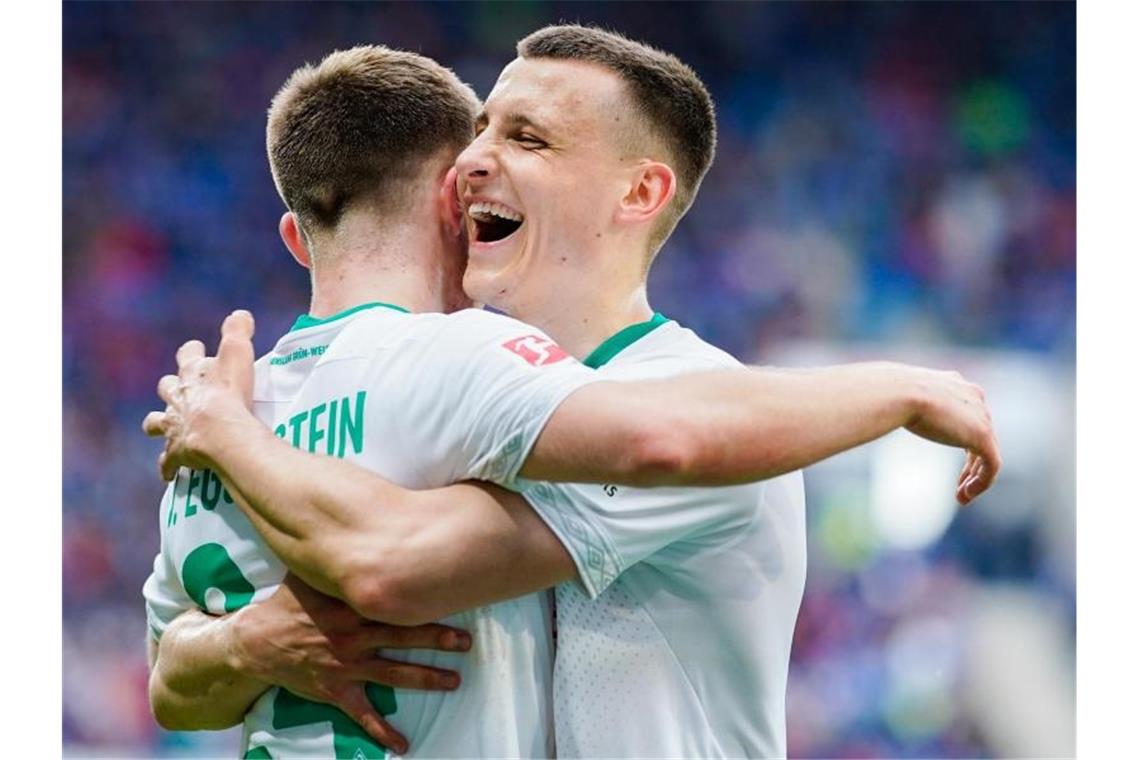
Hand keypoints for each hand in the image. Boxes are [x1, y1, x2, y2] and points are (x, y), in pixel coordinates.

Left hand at [143, 310, 257, 479]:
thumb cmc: (230, 394)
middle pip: (166, 388)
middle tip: (177, 388)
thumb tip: (240, 313)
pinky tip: (169, 472)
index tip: (194, 348)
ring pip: (157, 423)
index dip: (191, 352)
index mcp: (191, 376)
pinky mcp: (176, 454)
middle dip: (170, 387)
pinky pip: (168, 462)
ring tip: (164, 428)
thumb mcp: (237, 355)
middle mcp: (177, 400)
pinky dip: (169, 466)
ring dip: (160, 424)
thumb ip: (238, 332)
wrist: (219, 433)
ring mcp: (174, 428)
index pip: (187, 357)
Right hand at [231, 575, 470, 753]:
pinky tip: (402, 744)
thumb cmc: (287, 603)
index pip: (394, 601)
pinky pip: (363, 714)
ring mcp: (347, 665)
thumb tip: (358, 524)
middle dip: (438, 639)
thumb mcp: (310, 573)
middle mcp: (354, 635)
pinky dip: (382, 731)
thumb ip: (336, 556)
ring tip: (453, 682)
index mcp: (351, 605)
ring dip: (426, 678)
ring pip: (394, 673)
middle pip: (404, 636)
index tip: (453, 596)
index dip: (424, 600)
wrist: (255, 641)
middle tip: (467, 642)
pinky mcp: (336, 689)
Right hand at [900, 365, 1000, 505]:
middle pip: (980, 436)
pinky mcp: (983, 435)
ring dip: (976, 478)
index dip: (961, 441)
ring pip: (988, 453)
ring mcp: (981, 417)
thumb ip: (903, 405)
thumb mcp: (900, 398)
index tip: (948, 457)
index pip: (967, 417)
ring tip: (961, 496)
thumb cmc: (890, 394)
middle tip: (959, 485)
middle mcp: (974, 398)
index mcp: (956, 385)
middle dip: (971, 464)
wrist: (899, 392)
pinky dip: (981, 483)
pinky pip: (991, 465)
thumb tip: (878, 411)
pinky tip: (963, 497)